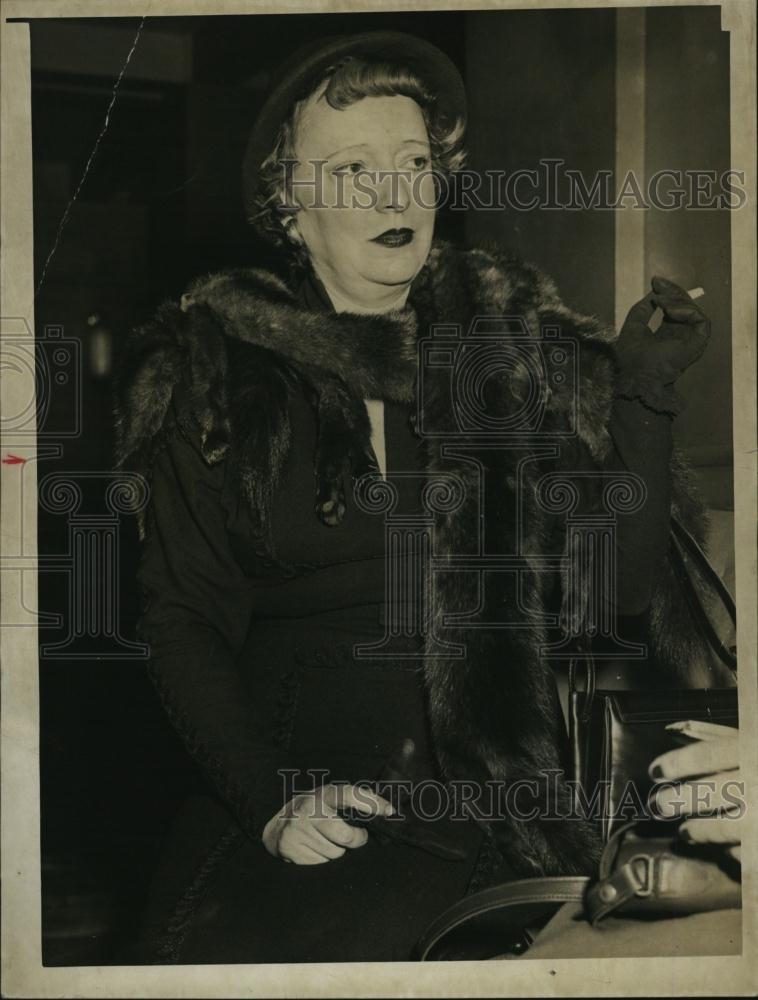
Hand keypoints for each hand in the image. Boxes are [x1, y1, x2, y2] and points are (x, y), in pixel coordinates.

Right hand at [262, 782, 393, 864]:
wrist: (275, 828)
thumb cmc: (311, 811)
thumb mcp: (327, 798)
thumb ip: (350, 800)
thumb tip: (384, 808)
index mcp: (322, 794)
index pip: (349, 794)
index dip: (371, 803)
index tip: (389, 811)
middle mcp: (308, 810)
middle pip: (346, 836)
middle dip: (356, 840)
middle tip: (355, 837)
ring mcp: (298, 830)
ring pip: (335, 853)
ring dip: (337, 851)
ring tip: (325, 840)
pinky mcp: (292, 849)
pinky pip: (321, 863)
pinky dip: (322, 859)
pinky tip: (314, 848)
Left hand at [615, 277, 710, 410]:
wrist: (632, 375)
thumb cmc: (629, 357)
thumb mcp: (634, 325)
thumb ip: (644, 309)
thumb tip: (654, 291)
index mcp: (667, 335)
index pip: (675, 308)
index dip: (668, 293)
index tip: (656, 282)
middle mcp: (681, 338)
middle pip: (686, 307)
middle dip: (673, 292)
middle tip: (658, 284)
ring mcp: (690, 342)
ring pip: (694, 312)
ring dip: (677, 300)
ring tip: (659, 300)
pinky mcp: (697, 345)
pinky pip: (701, 321)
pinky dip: (687, 310)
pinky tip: (669, 310)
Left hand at [648, 721, 742, 861]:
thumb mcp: (751, 740)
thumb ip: (715, 735)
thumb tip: (672, 729)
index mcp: (754, 749)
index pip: (707, 754)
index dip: (676, 763)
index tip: (655, 771)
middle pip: (708, 792)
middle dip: (676, 800)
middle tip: (659, 804)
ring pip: (722, 827)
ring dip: (697, 831)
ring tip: (685, 831)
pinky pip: (744, 854)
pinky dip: (731, 852)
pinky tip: (726, 848)